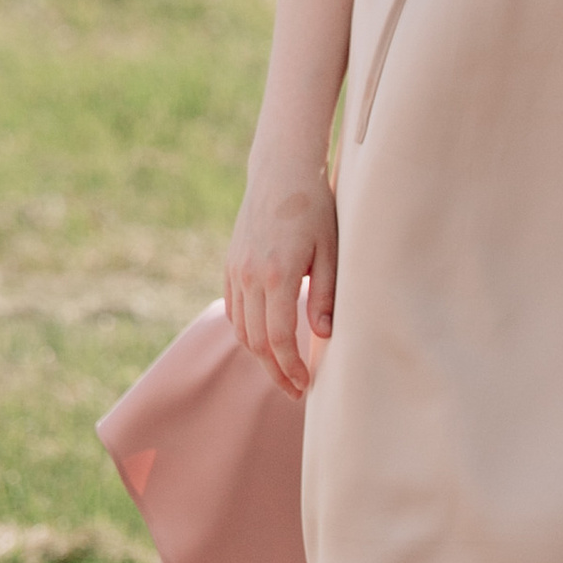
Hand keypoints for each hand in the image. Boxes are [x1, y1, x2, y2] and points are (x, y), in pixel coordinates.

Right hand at [224, 164, 337, 399]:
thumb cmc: (315, 207)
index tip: (304, 386)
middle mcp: (249, 275)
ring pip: (241, 329)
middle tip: (295, 390)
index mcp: (277, 273)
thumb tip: (324, 334)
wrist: (281, 172)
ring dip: (260, 355)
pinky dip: (246, 331)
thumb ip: (327, 293)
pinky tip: (265, 341)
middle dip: (275, 370)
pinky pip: (234, 310)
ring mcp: (235, 270)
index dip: (289, 367)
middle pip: (255, 341)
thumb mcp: (332, 248)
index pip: (277, 337)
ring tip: (283, 370)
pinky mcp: (230, 265)